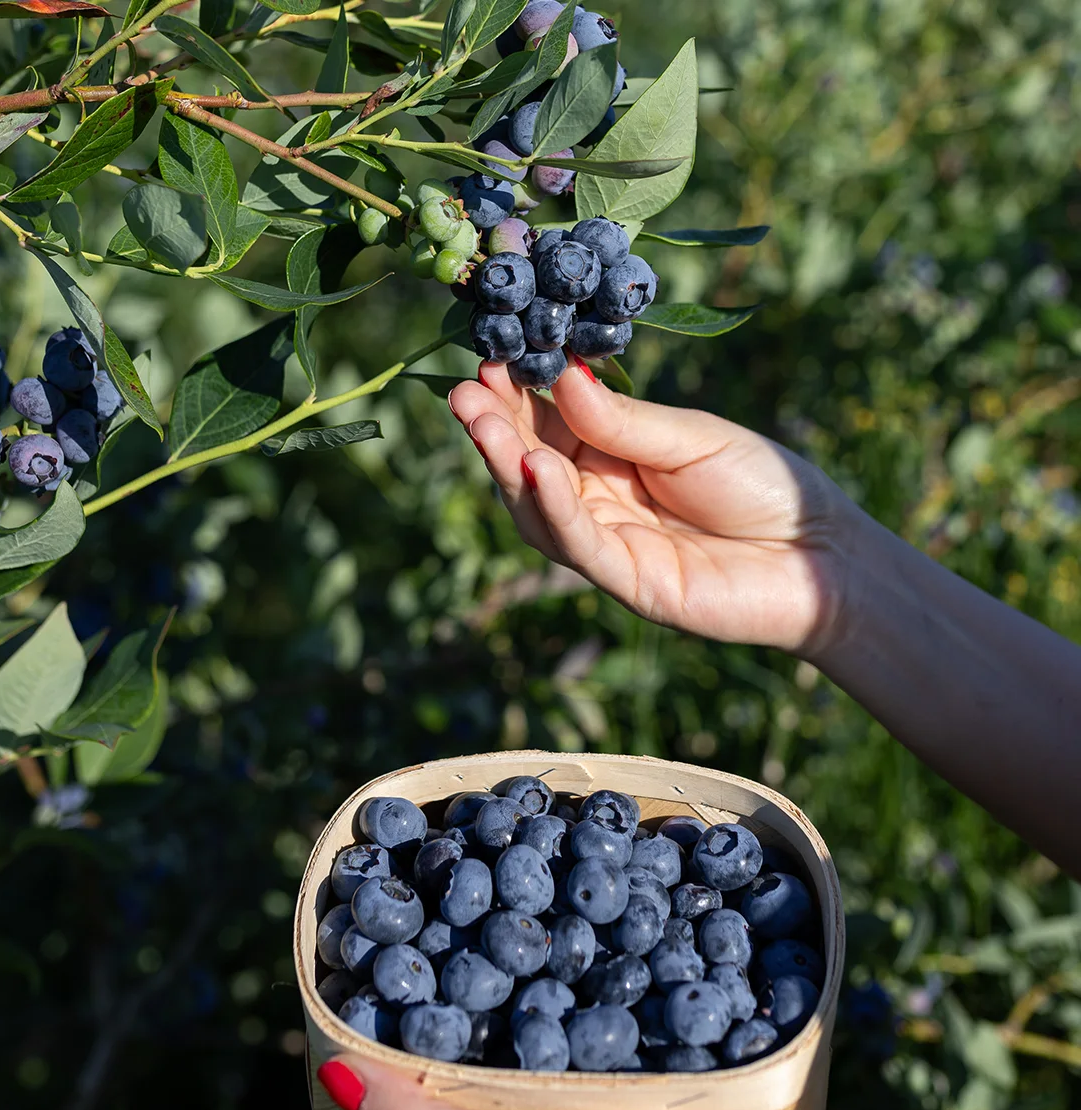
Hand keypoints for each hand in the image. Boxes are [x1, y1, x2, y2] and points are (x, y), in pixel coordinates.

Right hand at [448, 359, 855, 656]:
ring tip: (480, 420)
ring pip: (538, 506)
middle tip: (462, 390)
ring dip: (506, 463)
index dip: (517, 393)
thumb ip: (623, 420)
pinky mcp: (626, 581)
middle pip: (530, 463)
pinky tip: (535, 467)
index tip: (488, 354)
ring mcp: (608, 543)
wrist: (820, 555)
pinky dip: (552, 505)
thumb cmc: (763, 485)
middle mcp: (598, 498)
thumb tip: (563, 374)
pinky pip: (578, 542)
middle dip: (494, 427)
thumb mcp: (692, 437)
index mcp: (612, 455)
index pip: (549, 422)